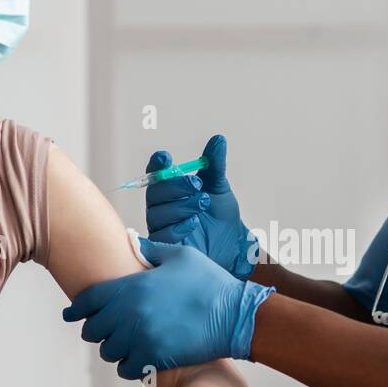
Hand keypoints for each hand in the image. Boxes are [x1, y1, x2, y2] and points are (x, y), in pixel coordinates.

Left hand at [63, 238, 273, 378]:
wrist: (235, 316)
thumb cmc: (210, 283)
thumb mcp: (180, 256)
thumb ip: (150, 250)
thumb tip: (132, 242)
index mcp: (133, 287)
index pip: (88, 300)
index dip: (76, 309)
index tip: (71, 314)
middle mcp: (131, 314)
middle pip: (94, 329)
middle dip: (95, 330)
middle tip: (102, 331)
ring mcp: (142, 338)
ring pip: (108, 351)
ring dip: (112, 349)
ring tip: (122, 345)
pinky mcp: (155, 358)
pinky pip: (126, 368)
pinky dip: (127, 366)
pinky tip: (135, 360)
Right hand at [145, 135, 255, 279]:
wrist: (233, 244)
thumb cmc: (220, 216)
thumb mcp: (219, 188)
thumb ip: (215, 165)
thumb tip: (218, 139)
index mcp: (169, 189)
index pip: (155, 174)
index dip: (157, 165)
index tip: (165, 158)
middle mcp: (161, 207)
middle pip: (155, 193)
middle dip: (175, 186)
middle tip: (197, 185)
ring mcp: (161, 227)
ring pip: (158, 214)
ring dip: (181, 206)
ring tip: (202, 203)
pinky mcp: (165, 247)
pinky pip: (163, 235)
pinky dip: (179, 226)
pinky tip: (194, 222)